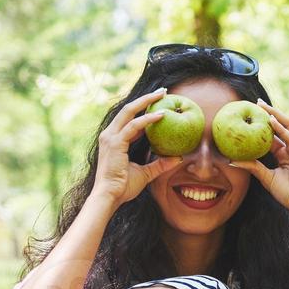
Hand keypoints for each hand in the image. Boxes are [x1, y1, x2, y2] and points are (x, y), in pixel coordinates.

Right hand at [93, 87, 182, 206]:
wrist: (109, 197)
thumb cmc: (123, 187)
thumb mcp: (145, 173)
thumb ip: (160, 164)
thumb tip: (178, 158)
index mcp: (114, 139)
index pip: (130, 119)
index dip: (144, 109)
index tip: (160, 103)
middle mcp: (110, 134)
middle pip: (129, 109)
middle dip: (146, 98)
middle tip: (163, 91)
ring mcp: (110, 137)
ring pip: (130, 111)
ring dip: (147, 101)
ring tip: (163, 95)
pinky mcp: (115, 143)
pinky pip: (134, 126)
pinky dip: (148, 120)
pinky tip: (162, 115)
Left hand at [227, 101, 288, 223]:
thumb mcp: (266, 178)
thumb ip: (252, 167)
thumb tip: (231, 160)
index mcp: (284, 155)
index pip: (272, 136)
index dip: (261, 126)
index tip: (250, 115)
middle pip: (281, 127)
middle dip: (270, 114)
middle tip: (256, 103)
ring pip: (288, 127)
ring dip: (277, 116)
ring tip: (264, 106)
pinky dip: (283, 130)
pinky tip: (273, 121)